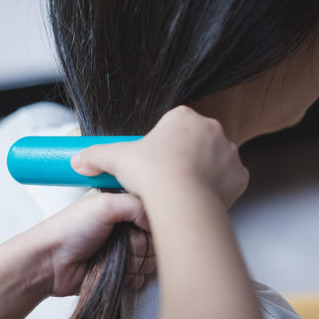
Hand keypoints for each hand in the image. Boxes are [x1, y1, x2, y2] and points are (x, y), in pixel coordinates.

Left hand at [30, 190, 154, 296]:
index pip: (156, 211)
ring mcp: (126, 248)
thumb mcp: (104, 203)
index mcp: (123, 201)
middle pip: (156, 239)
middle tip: (117, 240)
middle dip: (138, 244)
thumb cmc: (69, 229)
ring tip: (110, 254)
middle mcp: (127, 224)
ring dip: (132, 261)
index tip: (133, 224)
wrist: (50, 262)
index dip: (148, 221)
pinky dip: (129, 276)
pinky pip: (142, 277)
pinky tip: (112, 268)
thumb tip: (160, 221)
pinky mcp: (123, 271)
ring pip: (151, 259)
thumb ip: (138, 204)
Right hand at [70, 106, 248, 208]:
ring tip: (181, 193)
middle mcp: (210, 129)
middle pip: (194, 142)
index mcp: (183, 117)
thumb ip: (96, 156)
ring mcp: (228, 151)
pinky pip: (229, 181)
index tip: (152, 163)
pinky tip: (198, 199)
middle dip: (182, 158)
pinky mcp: (240, 175)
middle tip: (165, 179)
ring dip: (201, 173)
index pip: (172, 127)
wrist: (181, 200)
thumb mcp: (116, 160)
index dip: (160, 147)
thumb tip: (78, 160)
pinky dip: (216, 189)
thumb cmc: (153, 175)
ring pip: (213, 161)